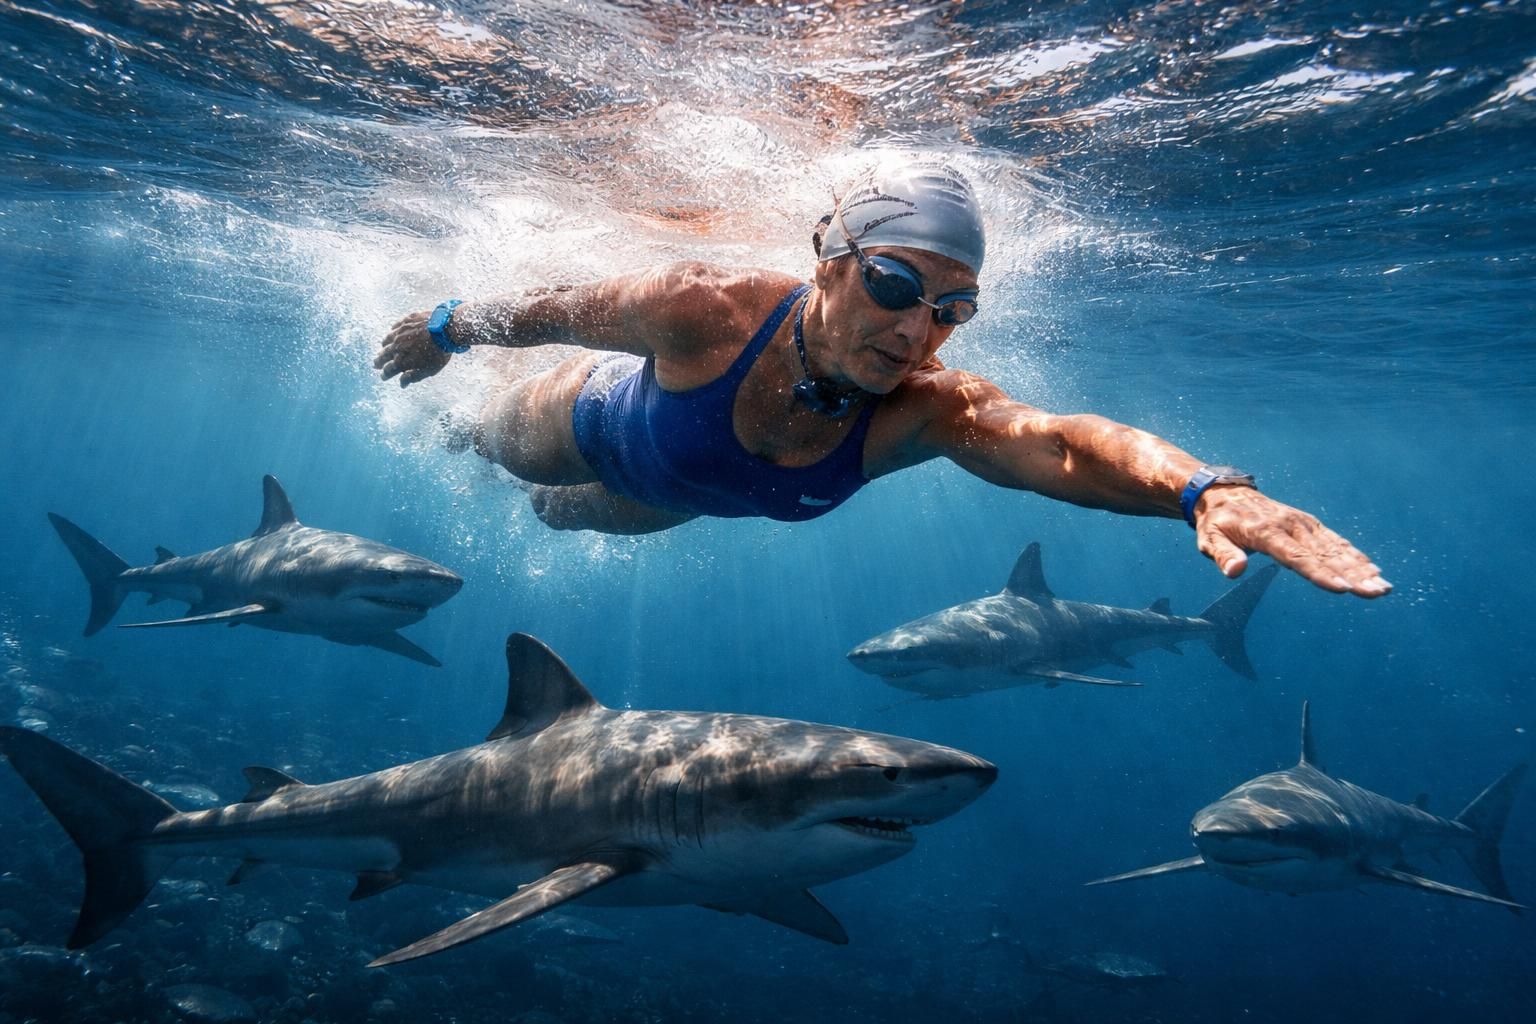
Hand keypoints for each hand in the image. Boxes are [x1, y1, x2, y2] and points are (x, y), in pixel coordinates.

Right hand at [376, 311, 451, 386]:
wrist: (445, 330)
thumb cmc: (438, 353)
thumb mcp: (428, 370)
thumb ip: (413, 377)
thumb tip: (402, 384)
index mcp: (402, 361)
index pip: (388, 370)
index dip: (385, 375)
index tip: (384, 377)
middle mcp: (397, 347)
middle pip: (384, 355)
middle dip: (379, 361)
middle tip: (376, 364)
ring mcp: (400, 333)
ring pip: (387, 340)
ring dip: (384, 346)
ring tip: (382, 348)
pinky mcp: (406, 321)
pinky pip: (395, 327)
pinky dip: (392, 332)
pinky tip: (393, 332)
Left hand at [1194, 486, 1390, 597]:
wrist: (1226, 493)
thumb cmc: (1217, 523)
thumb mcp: (1209, 539)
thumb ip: (1224, 555)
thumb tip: (1234, 571)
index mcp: (1266, 532)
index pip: (1296, 557)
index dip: (1320, 574)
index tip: (1343, 588)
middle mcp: (1291, 526)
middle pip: (1325, 555)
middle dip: (1353, 575)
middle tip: (1377, 592)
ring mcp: (1303, 524)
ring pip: (1336, 549)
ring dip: (1361, 568)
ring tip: (1383, 587)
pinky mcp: (1309, 525)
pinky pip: (1335, 541)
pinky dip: (1355, 555)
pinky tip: (1373, 570)